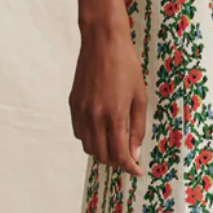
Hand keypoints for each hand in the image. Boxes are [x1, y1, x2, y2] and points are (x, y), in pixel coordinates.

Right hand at [69, 16, 146, 175]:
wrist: (102, 41)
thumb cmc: (126, 65)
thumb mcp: (140, 96)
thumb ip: (137, 127)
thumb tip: (135, 152)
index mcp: (114, 114)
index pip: (119, 153)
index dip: (129, 167)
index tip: (137, 171)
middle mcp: (94, 116)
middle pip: (102, 155)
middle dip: (116, 161)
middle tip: (128, 158)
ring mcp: (80, 110)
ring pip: (88, 146)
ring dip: (102, 152)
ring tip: (115, 145)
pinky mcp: (73, 104)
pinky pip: (79, 132)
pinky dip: (90, 138)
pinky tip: (101, 131)